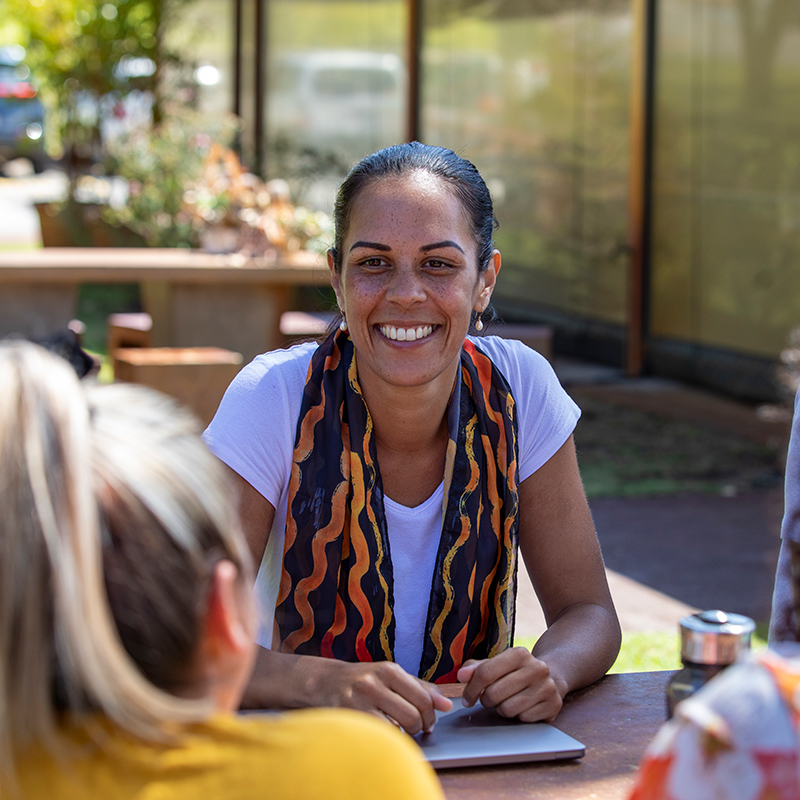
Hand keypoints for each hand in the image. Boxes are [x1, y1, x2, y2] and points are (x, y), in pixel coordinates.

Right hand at [309, 659, 452, 734]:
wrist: (325, 682)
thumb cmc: (364, 680)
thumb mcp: (391, 677)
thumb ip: (420, 688)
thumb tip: (447, 705)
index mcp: (389, 670)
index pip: (423, 697)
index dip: (431, 715)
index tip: (428, 722)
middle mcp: (374, 682)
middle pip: (413, 714)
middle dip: (419, 727)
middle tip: (416, 729)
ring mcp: (359, 699)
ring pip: (397, 727)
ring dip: (404, 736)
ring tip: (400, 732)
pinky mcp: (348, 715)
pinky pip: (378, 735)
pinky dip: (386, 738)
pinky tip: (383, 734)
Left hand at [457, 647, 563, 721]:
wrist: (552, 677)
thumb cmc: (515, 672)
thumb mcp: (497, 664)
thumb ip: (476, 668)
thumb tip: (461, 675)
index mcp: (519, 654)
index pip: (485, 673)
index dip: (471, 689)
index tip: (467, 699)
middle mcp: (536, 668)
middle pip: (494, 693)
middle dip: (486, 700)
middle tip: (490, 698)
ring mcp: (547, 687)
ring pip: (507, 709)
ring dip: (501, 709)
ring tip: (507, 700)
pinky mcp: (554, 705)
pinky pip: (523, 719)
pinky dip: (518, 717)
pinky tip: (522, 707)